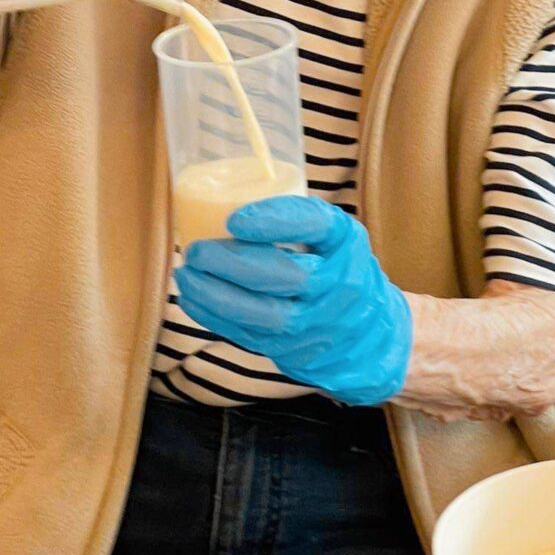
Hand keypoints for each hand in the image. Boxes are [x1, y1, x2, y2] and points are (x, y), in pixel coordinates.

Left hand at [176, 197, 412, 406]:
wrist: (368, 334)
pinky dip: (216, 317)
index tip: (233, 219)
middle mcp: (340, 286)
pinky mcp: (294, 351)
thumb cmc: (339, 268)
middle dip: (233, 264)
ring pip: (264, 314)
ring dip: (216, 295)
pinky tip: (192, 298)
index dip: (275, 221)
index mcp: (347, 243)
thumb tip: (223, 203)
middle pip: (286, 276)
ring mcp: (318, 325)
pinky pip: (250, 336)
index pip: (316, 226)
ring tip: (185, 275)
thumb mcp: (334, 235)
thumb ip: (294, 220)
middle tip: (197, 249)